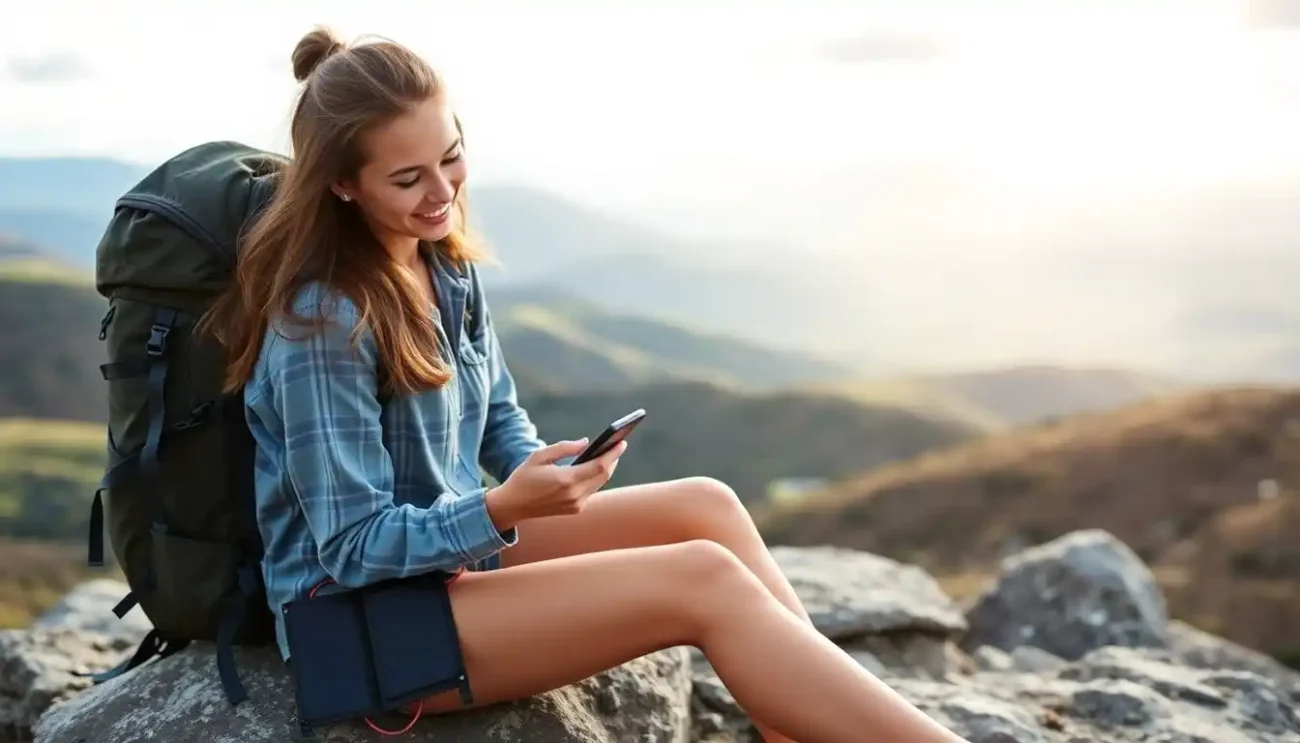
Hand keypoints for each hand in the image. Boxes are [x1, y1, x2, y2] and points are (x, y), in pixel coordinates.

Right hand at [485, 438, 625, 530]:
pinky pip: (591, 491)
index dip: (613, 453)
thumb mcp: (539, 456)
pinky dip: (596, 478)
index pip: (599, 466)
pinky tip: (596, 467)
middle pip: (604, 475)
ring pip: (599, 483)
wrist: (513, 506)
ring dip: (606, 469)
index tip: (622, 442)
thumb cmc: (524, 477)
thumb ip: (564, 447)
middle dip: (613, 459)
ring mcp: (576, 504)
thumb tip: (586, 443)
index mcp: (566, 480)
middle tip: (618, 444)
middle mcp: (574, 495)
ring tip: (610, 453)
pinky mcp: (575, 509)